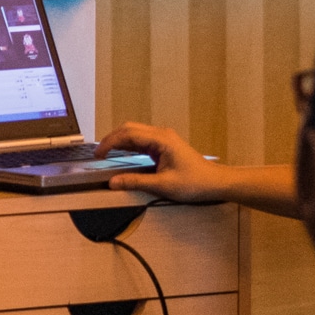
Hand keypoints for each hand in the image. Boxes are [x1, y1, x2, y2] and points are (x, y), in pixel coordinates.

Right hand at [98, 123, 301, 215]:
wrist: (216, 183)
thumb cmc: (195, 183)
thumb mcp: (163, 185)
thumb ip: (136, 182)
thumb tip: (114, 182)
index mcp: (160, 139)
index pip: (128, 134)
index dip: (110, 143)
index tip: (98, 155)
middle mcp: (161, 134)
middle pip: (129, 129)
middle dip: (112, 139)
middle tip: (98, 154)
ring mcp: (163, 139)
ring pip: (135, 133)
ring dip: (120, 142)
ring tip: (106, 154)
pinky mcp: (165, 146)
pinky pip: (142, 141)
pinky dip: (129, 146)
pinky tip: (122, 155)